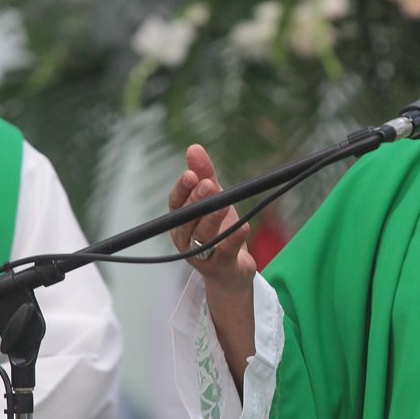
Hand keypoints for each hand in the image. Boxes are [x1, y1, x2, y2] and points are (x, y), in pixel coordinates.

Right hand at [168, 144, 257, 294]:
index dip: (182, 189)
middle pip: (188, 219)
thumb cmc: (219, 231)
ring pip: (202, 236)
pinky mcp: (220, 266)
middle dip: (197, 201)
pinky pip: (225, 252)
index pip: (176, 203)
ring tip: (223, 204)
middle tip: (208, 184)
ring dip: (212, 219)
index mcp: (181, 221)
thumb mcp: (215, 200)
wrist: (231, 271)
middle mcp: (185, 239)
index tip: (191, 174)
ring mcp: (201, 255)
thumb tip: (194, 148)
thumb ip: (206, 175)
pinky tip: (243, 227)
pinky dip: (233, 240)